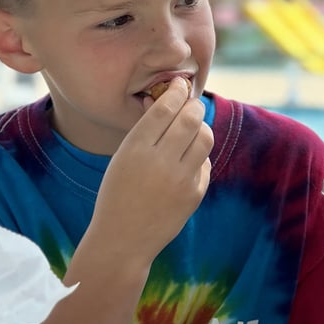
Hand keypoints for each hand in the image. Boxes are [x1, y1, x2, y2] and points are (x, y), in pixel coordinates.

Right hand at [86, 78, 213, 265]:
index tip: (180, 84)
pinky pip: (204, 163)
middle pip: (191, 118)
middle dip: (193, 106)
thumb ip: (145, 130)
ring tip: (191, 130)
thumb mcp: (122, 157)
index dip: (177, 91)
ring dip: (200, 127)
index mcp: (135, 148)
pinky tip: (186, 159)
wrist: (123, 239)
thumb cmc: (118, 192)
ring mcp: (181, 179)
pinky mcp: (195, 194)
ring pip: (205, 137)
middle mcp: (160, 162)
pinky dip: (198, 156)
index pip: (165, 107)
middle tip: (191, 105)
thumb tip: (164, 98)